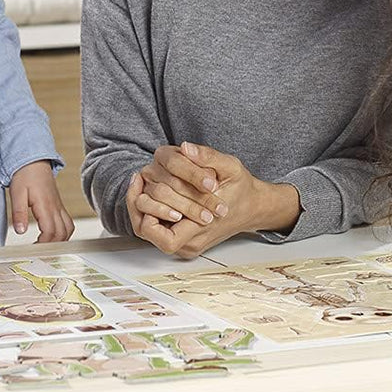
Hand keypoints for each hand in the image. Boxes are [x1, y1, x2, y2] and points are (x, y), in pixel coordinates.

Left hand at [10, 160, 75, 242]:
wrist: (34, 160)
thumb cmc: (24, 175)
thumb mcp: (17, 193)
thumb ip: (19, 213)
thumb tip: (20, 231)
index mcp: (45, 205)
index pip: (50, 231)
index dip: (43, 244)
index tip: (32, 250)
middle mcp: (56, 207)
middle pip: (62, 233)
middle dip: (52, 246)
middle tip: (38, 253)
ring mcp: (59, 206)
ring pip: (68, 229)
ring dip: (60, 241)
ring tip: (46, 248)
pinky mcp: (59, 205)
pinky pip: (68, 222)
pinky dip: (63, 233)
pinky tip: (52, 237)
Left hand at [126, 144, 299, 259]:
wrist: (251, 207)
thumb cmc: (241, 189)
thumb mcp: (231, 167)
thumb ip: (208, 157)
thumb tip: (185, 148)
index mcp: (202, 230)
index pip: (165, 239)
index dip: (150, 216)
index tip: (147, 190)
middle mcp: (190, 241)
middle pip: (149, 230)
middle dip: (142, 201)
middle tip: (140, 177)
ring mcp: (185, 242)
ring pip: (147, 229)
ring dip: (141, 204)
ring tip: (140, 180)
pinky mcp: (181, 236)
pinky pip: (154, 227)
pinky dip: (148, 207)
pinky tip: (148, 186)